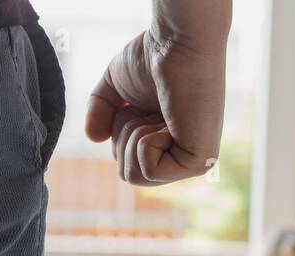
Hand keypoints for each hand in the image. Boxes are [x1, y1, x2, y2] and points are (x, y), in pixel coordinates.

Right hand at [85, 1, 231, 184]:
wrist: (177, 40)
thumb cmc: (152, 56)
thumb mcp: (114, 87)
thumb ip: (100, 112)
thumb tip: (94, 138)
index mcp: (165, 142)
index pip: (124, 160)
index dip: (119, 129)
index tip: (139, 102)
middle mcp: (181, 155)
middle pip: (127, 173)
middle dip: (124, 136)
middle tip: (147, 107)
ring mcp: (192, 162)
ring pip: (135, 176)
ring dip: (133, 138)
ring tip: (158, 113)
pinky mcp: (199, 162)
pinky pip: (150, 170)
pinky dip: (146, 141)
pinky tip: (168, 121)